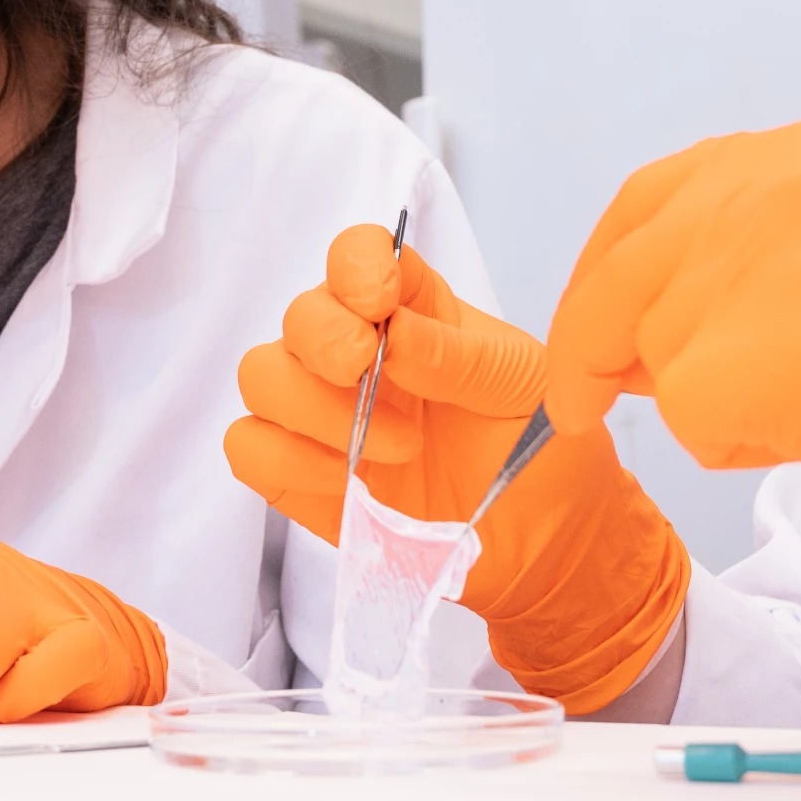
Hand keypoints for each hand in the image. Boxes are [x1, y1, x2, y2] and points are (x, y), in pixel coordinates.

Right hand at [227, 226, 690, 711]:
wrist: (549, 546)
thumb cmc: (544, 451)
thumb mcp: (527, 389)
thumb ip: (463, 357)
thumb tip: (395, 335)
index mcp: (417, 311)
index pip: (357, 255)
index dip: (355, 265)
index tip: (380, 302)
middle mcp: (361, 353)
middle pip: (298, 315)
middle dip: (326, 339)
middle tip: (371, 373)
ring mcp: (326, 416)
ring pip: (261, 377)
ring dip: (315, 408)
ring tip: (396, 449)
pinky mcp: (305, 479)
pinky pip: (251, 450)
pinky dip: (289, 460)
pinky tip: (350, 482)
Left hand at [541, 118, 800, 638]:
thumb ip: (743, 268)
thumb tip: (625, 336)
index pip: (647, 202)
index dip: (601, 278)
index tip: (587, 336)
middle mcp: (789, 182)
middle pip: (625, 271)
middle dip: (594, 348)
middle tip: (588, 407)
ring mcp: (787, 256)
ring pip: (654, 348)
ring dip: (698, 402)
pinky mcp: (785, 345)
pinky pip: (687, 410)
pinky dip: (727, 445)